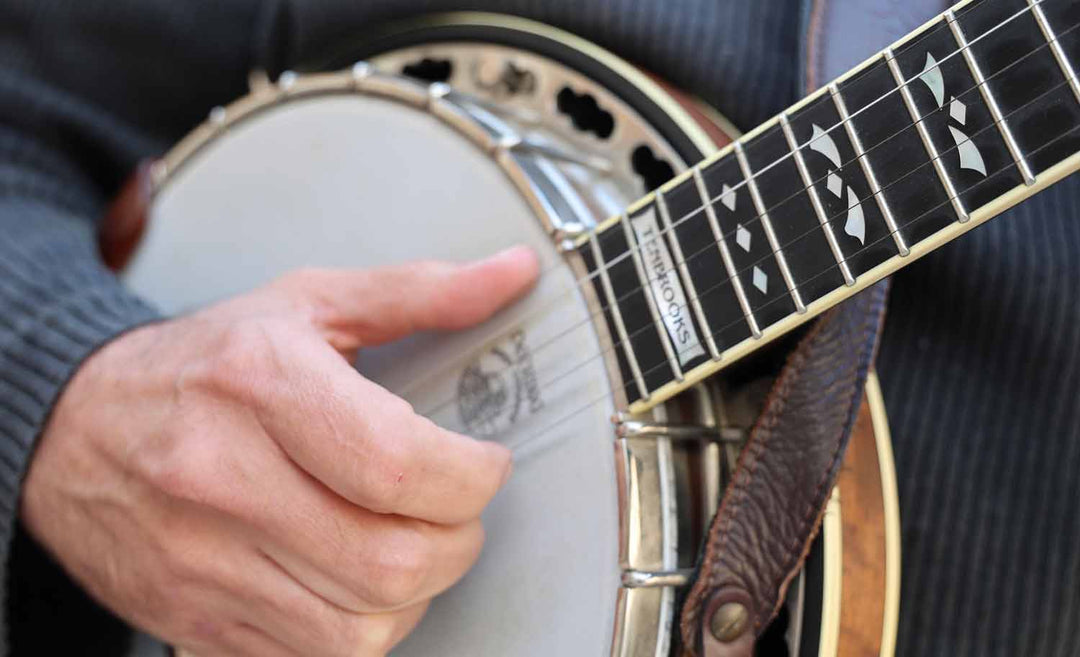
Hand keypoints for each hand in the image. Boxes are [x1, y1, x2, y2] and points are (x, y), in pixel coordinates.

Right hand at [21, 246, 539, 656]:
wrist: (72, 430)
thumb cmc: (201, 363)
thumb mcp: (307, 303)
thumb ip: (419, 292)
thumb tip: (513, 273)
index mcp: (260, 383)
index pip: (400, 465)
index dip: (473, 477)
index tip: (486, 463)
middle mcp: (223, 477)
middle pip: (392, 561)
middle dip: (459, 541)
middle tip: (458, 507)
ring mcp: (205, 559)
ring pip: (361, 626)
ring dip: (419, 591)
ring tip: (414, 540)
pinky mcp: (197, 619)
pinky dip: (364, 628)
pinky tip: (361, 580)